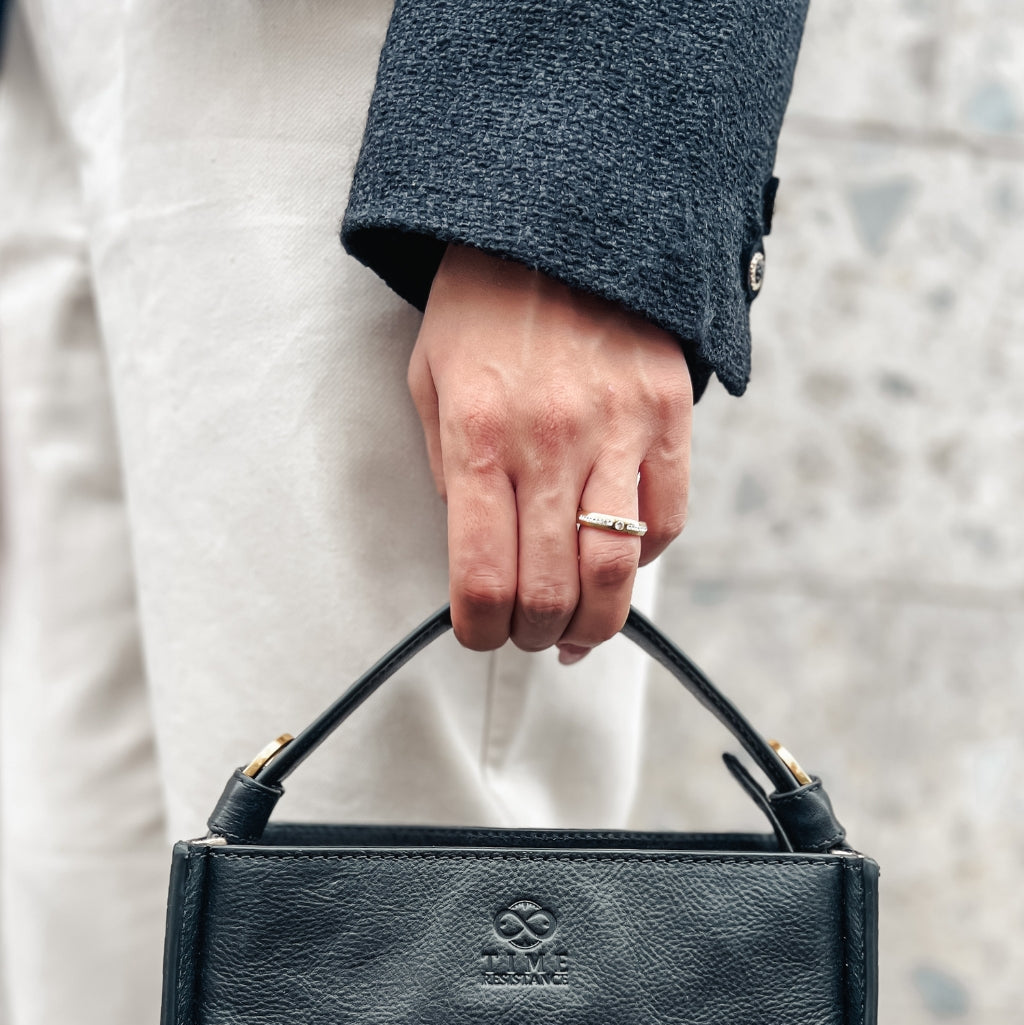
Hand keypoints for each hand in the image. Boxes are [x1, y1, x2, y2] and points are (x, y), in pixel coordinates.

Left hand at [407, 245, 691, 659]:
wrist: (560, 209)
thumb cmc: (482, 301)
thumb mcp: (430, 379)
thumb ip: (447, 471)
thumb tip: (479, 555)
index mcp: (477, 435)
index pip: (481, 579)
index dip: (479, 632)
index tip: (478, 633)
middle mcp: (548, 441)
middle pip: (549, 593)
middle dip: (531, 636)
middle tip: (526, 634)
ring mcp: (616, 429)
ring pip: (614, 575)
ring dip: (592, 623)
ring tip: (575, 627)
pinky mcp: (668, 414)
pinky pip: (666, 523)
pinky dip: (640, 561)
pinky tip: (614, 559)